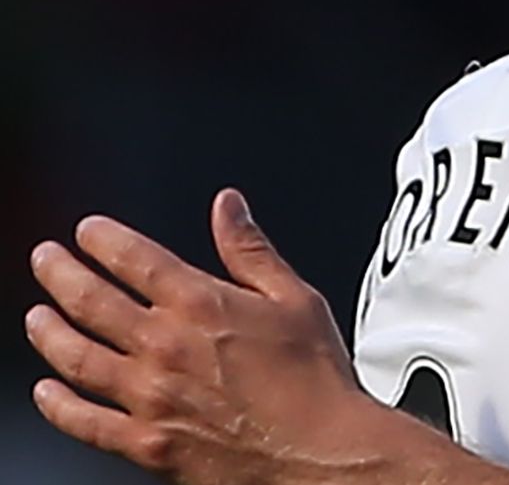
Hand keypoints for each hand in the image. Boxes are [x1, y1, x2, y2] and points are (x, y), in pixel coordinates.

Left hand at [25, 190, 412, 483]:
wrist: (320, 453)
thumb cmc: (315, 380)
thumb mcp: (297, 298)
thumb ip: (252, 251)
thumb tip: (228, 207)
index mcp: (202, 305)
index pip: (135, 259)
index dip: (104, 239)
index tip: (88, 231)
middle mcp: (166, 347)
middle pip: (92, 301)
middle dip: (60, 273)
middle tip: (45, 258)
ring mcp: (150, 397)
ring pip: (77, 357)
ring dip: (49, 332)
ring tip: (37, 317)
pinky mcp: (146, 442)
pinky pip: (84, 422)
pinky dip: (57, 405)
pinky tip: (46, 392)